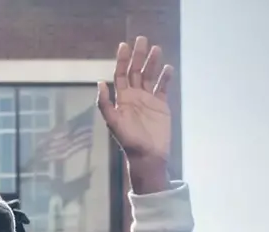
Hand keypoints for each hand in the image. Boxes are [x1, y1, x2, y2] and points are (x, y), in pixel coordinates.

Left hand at [97, 37, 172, 193]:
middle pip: (136, 71)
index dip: (122, 60)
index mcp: (122, 99)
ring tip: (156, 49)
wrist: (147, 155)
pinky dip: (166, 78)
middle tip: (142, 39)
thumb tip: (100, 83)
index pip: (121, 75)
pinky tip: (168, 68)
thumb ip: (105, 104)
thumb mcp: (113, 122)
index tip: (124, 45)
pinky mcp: (161, 105)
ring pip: (150, 76)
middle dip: (138, 56)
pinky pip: (163, 88)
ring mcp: (148, 100)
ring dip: (153, 63)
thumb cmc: (128, 140)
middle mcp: (134, 96)